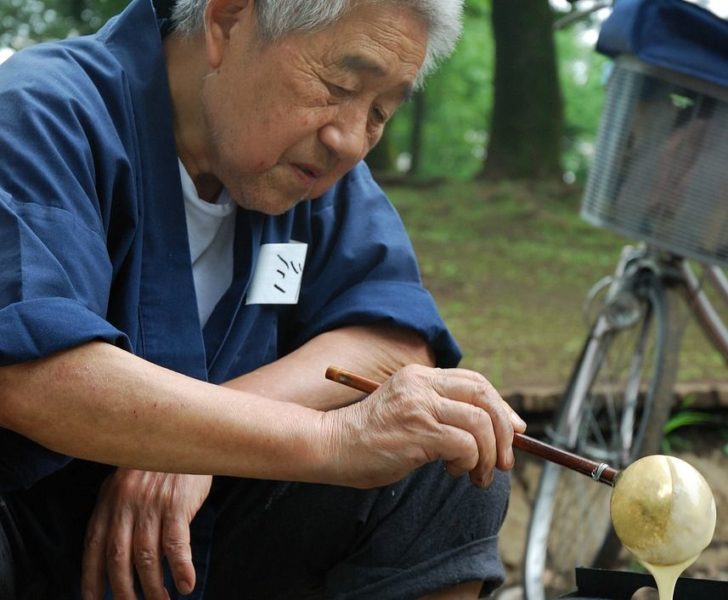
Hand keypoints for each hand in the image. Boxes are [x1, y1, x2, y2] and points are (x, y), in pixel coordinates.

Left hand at [81, 469, 211, 599]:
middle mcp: (125, 504)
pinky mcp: (177, 503)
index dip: (91, 578)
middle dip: (124, 591)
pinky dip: (181, 568)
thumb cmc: (161, 462)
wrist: (189, 433)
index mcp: (109, 500)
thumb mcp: (129, 481)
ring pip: (147, 557)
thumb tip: (113, 549)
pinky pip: (176, 544)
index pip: (94, 547)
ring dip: (154, 587)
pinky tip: (186, 585)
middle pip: (118, 559)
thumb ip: (119, 509)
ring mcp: (151, 503)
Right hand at [323, 364, 525, 488]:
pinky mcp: (418, 430)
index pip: (475, 383)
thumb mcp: (406, 413)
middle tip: (503, 460)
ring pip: (481, 422)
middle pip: (485, 396)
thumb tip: (488, 431)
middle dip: (505, 430)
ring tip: (477, 476)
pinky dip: (470, 463)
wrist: (330, 446)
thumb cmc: (367, 438)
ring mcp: (420, 405)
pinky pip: (465, 444)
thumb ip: (437, 412)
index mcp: (419, 376)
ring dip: (488, 454)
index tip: (513, 431)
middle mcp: (421, 384)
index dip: (501, 407)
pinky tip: (454, 473)